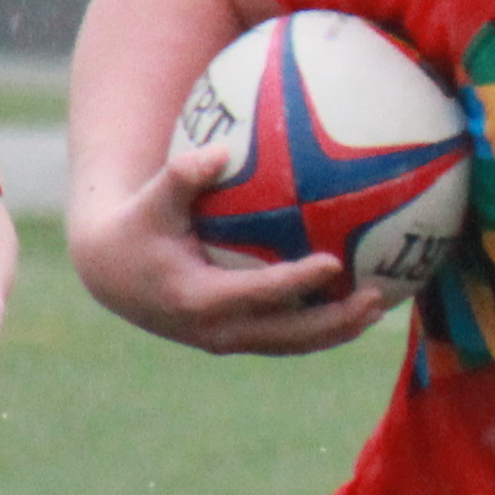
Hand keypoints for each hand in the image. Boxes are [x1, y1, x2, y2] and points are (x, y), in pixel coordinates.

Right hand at [70, 144, 387, 355]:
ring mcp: (227, 339)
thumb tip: (217, 150)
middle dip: (334, 321)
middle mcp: (214, 329)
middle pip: (286, 333)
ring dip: (338, 330)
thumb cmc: (137, 227)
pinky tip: (359, 304)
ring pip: (292, 343)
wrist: (112, 275)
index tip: (334, 262)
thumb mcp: (150, 202)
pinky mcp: (237, 339)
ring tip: (381, 306)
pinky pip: (288, 337)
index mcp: (195, 298)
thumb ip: (181, 177)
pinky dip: (324, 327)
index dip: (295, 282)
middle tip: (376, 297)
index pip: (256, 293)